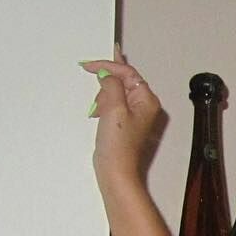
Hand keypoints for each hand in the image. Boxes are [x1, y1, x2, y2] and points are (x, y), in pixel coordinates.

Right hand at [81, 50, 165, 190]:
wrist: (116, 170)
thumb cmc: (118, 144)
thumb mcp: (113, 108)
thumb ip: (112, 85)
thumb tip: (108, 74)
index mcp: (147, 100)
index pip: (129, 73)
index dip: (108, 66)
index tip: (89, 65)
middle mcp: (145, 106)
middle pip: (123, 82)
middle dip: (106, 87)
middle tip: (99, 100)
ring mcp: (135, 115)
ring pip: (116, 93)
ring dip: (103, 98)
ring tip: (99, 113)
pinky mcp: (125, 122)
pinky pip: (113, 105)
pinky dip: (103, 106)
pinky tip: (97, 114)